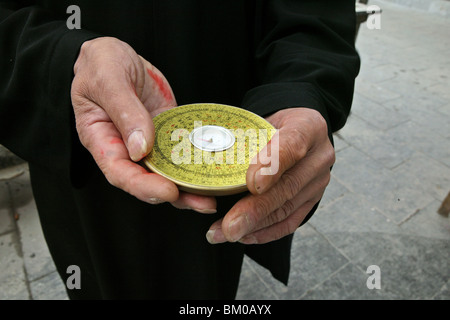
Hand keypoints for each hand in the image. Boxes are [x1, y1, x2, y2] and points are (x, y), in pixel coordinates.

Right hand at [71, 37, 215, 212]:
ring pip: (166, 172)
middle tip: (203, 202)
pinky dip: (195, 163)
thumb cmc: (101, 64)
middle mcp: (124, 148)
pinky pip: (179, 153)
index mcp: (101, 140)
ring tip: (213, 198)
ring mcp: (147, 142)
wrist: (114, 55)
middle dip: (175, 194)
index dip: (142, 186)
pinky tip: (214, 170)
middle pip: (147, 180)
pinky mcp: (165, 134)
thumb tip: (141, 147)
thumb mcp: (107, 79)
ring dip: (190, 187)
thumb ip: (124, 110)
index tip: (167, 191)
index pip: (119, 172)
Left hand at [206, 108, 334, 243]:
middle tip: (229, 225)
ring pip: (287, 208)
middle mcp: (319, 156)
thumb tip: (210, 163)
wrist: (294, 130)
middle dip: (256, 209)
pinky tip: (245, 236)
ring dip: (255, 226)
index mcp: (307, 126)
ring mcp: (318, 181)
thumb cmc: (270, 123)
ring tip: (225, 233)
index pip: (292, 144)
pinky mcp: (313, 200)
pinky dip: (267, 232)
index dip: (272, 165)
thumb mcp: (260, 118)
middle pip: (287, 186)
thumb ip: (244, 135)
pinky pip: (291, 221)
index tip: (251, 183)